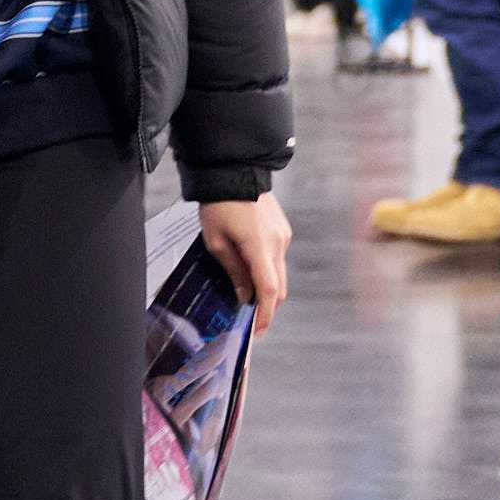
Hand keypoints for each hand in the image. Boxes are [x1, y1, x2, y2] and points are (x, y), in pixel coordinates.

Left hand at [200, 195, 291, 337]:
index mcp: (260, 247)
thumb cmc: (218, 205)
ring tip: (248, 297)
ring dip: (267, 288)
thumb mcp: (216, 241)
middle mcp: (278, 243)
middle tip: (252, 321)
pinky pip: (278, 257)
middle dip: (267, 306)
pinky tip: (252, 272)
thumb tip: (245, 297)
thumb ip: (234, 271)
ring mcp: (283, 235)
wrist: (233, 169)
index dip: (265, 314)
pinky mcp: (282, 228)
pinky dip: (268, 270)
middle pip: (279, 286)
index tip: (257, 329)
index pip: (269, 290)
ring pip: (279, 272)